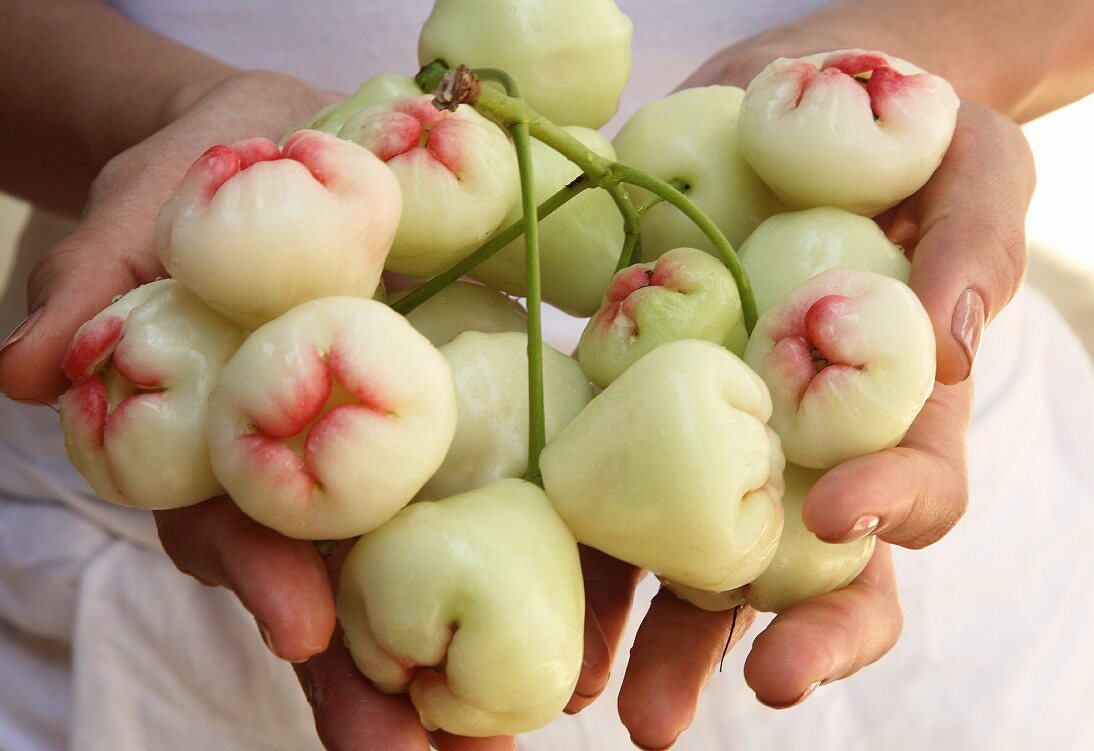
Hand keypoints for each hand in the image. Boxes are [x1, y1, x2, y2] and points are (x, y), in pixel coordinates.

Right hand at [0, 68, 536, 749]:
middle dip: (358, 675)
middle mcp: (293, 471)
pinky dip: (515, 558)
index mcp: (217, 442)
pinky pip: (474, 491)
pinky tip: (568, 619)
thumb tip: (20, 368)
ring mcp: (371, 453)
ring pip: (403, 564)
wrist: (277, 143)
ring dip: (448, 651)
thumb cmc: (191, 186)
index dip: (260, 577)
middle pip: (325, 583)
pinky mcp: (439, 418)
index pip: (231, 523)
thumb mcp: (129, 220)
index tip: (299, 630)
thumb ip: (89, 288)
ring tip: (501, 731)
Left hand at [565, 60, 1032, 748]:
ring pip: (694, 556)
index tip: (837, 519)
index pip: (912, 493)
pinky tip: (529, 579)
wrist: (791, 107)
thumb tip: (949, 344)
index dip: (885, 517)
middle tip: (726, 699)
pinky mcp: (640, 405)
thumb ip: (971, 249)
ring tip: (590, 698)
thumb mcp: (968, 169)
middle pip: (802, 570)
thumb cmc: (902, 138)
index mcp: (898, 411)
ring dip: (648, 633)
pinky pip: (612, 481)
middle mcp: (809, 447)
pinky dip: (578, 539)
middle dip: (766, 638)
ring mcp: (721, 435)